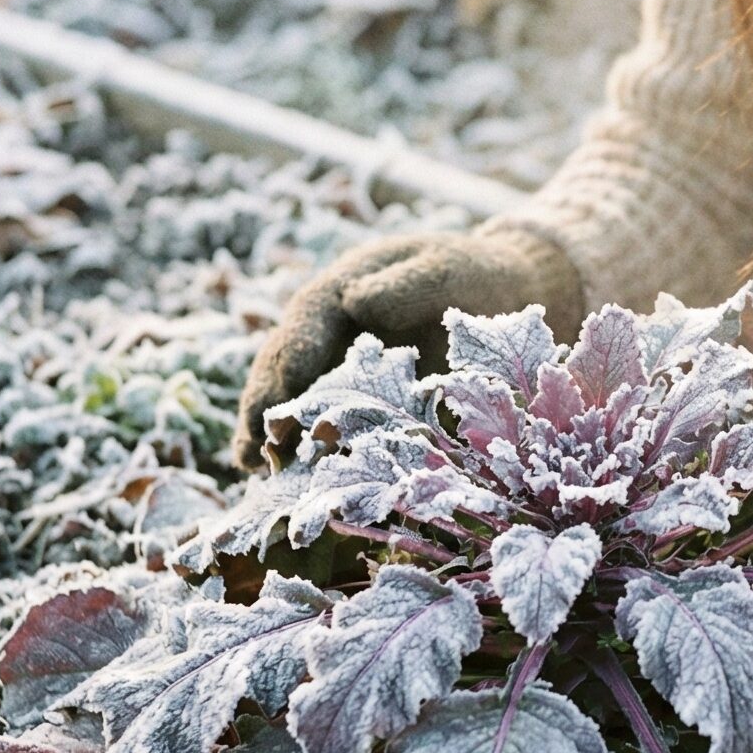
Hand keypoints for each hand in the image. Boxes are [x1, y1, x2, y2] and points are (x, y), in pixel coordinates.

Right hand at [231, 223, 583, 469]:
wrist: (496, 296)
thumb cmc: (469, 278)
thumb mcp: (443, 269)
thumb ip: (404, 284)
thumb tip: (356, 301)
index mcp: (340, 292)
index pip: (306, 321)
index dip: (295, 354)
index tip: (287, 386)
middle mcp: (325, 334)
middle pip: (281, 368)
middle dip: (266, 404)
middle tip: (256, 445)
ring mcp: (333, 369)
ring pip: (289, 402)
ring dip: (272, 435)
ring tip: (257, 469)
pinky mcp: (352, 402)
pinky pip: (320, 427)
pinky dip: (304, 452)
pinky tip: (291, 482)